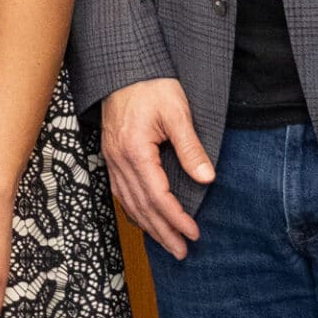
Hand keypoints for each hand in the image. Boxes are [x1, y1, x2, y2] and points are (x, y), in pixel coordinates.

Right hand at [99, 77, 212, 258]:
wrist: (124, 66)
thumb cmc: (151, 85)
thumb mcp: (177, 113)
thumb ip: (190, 148)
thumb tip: (207, 179)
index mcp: (134, 150)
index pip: (157, 196)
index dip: (176, 218)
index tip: (194, 233)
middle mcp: (119, 158)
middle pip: (141, 206)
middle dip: (162, 232)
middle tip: (181, 251)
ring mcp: (112, 157)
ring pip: (128, 201)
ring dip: (147, 225)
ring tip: (166, 243)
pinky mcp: (111, 153)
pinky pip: (120, 190)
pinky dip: (133, 209)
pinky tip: (144, 218)